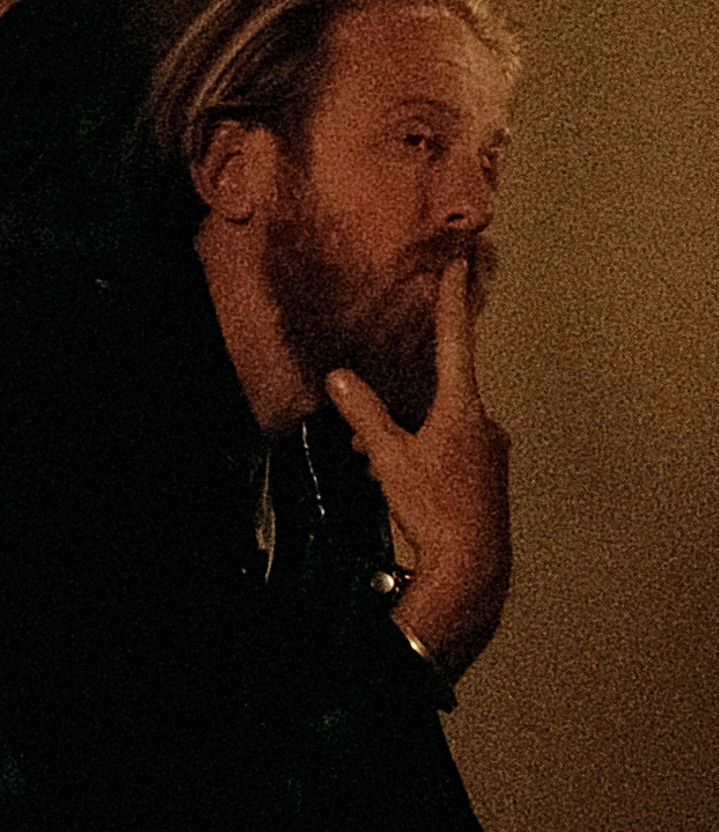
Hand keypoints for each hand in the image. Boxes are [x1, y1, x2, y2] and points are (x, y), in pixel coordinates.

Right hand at [326, 259, 509, 677]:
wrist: (474, 566)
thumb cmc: (435, 510)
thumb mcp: (390, 458)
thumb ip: (365, 415)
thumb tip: (341, 378)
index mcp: (462, 409)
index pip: (454, 342)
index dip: (453, 302)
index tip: (459, 265)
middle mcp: (484, 424)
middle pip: (443, 389)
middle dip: (408, 394)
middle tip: (378, 420)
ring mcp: (490, 451)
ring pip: (443, 423)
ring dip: (411, 431)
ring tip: (379, 458)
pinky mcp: (487, 476)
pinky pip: (452, 448)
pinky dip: (424, 450)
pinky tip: (401, 476)